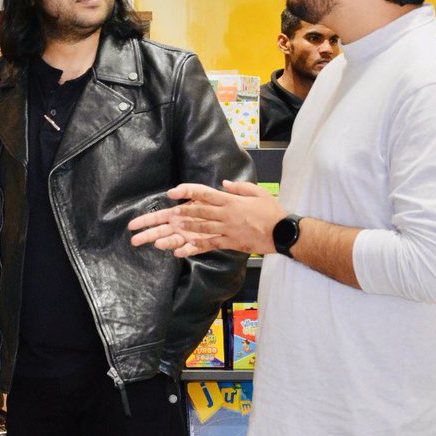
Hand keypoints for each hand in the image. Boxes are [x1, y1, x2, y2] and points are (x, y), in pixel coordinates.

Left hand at [128, 179, 285, 256]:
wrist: (284, 232)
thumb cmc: (271, 211)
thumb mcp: (257, 193)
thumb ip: (239, 188)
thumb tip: (224, 184)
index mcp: (229, 201)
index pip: (204, 194)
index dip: (187, 191)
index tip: (172, 192)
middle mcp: (225, 214)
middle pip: (195, 213)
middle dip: (173, 214)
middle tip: (152, 218)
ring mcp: (226, 230)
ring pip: (198, 230)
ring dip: (178, 231)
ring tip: (157, 236)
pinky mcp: (230, 243)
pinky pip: (209, 245)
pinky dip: (193, 248)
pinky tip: (178, 251)